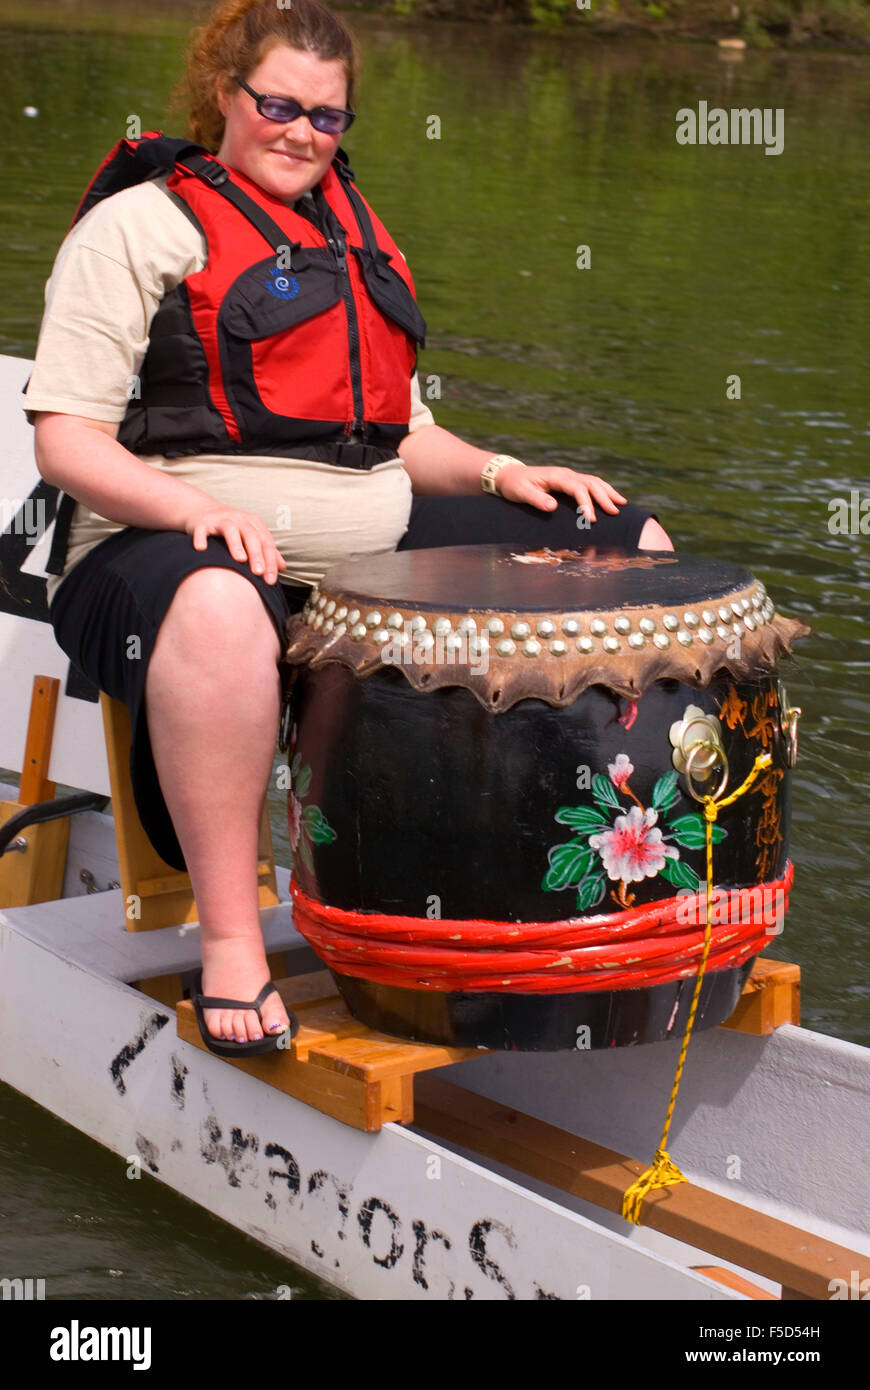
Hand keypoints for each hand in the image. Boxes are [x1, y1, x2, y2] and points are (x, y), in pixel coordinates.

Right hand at [184, 505, 286, 584]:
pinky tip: (201, 549)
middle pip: (251, 536)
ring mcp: (220, 520)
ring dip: (236, 544)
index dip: (270, 561)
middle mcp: (239, 520)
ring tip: (240, 559)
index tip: (271, 581)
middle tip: (259, 572)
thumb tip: (283, 567)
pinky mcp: (202, 523)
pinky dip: (201, 538)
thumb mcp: (251, 536)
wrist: (202, 510)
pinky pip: (201, 530)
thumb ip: (267, 551)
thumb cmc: (232, 528)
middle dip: (256, 554)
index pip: (266, 543)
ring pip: (230, 530)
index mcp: (253, 524)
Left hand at [496, 465, 626, 522]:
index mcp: (557, 476)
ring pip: (594, 481)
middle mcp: (566, 474)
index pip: (577, 488)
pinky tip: (612, 498)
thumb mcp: (521, 493)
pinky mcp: (569, 481)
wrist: (510, 475)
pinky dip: (603, 490)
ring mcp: (569, 476)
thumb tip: (553, 507)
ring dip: (608, 492)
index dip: (586, 503)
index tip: (591, 519)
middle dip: (604, 497)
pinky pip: (590, 484)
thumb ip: (536, 500)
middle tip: (614, 512)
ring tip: (622, 504)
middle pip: (591, 483)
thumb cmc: (515, 485)